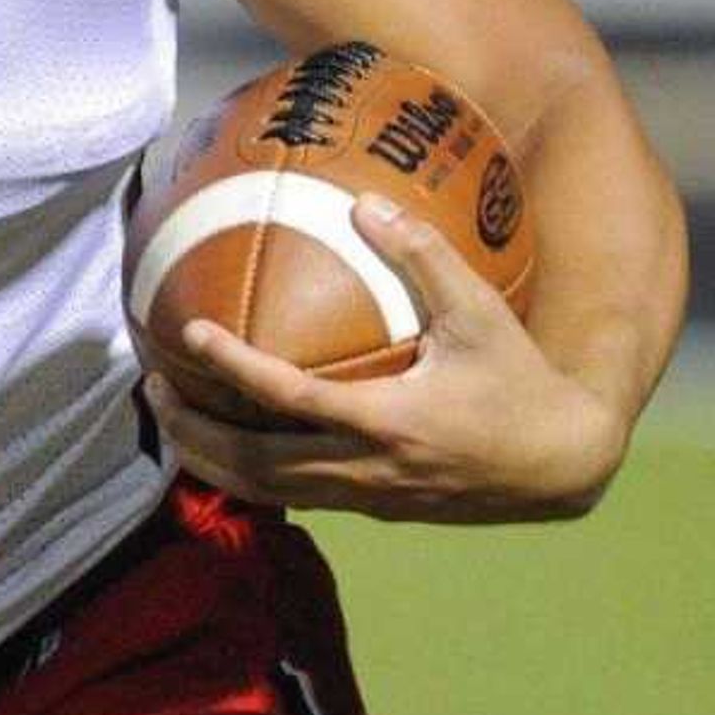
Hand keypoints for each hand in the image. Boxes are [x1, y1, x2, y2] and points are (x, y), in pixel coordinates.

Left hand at [149, 191, 626, 523]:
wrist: (562, 466)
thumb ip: (424, 256)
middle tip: (151, 386)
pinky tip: (225, 441)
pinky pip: (294, 495)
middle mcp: (368, 471)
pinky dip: (248, 473)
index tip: (191, 332)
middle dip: (193, 431)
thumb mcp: (482, 313)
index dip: (235, 367)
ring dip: (209, 458)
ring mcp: (368, 498)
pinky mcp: (374, 510)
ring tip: (170, 418)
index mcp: (390, 422)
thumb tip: (364, 203)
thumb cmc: (522, 382)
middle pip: (254, 465)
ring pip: (266, 490)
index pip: (290, 398)